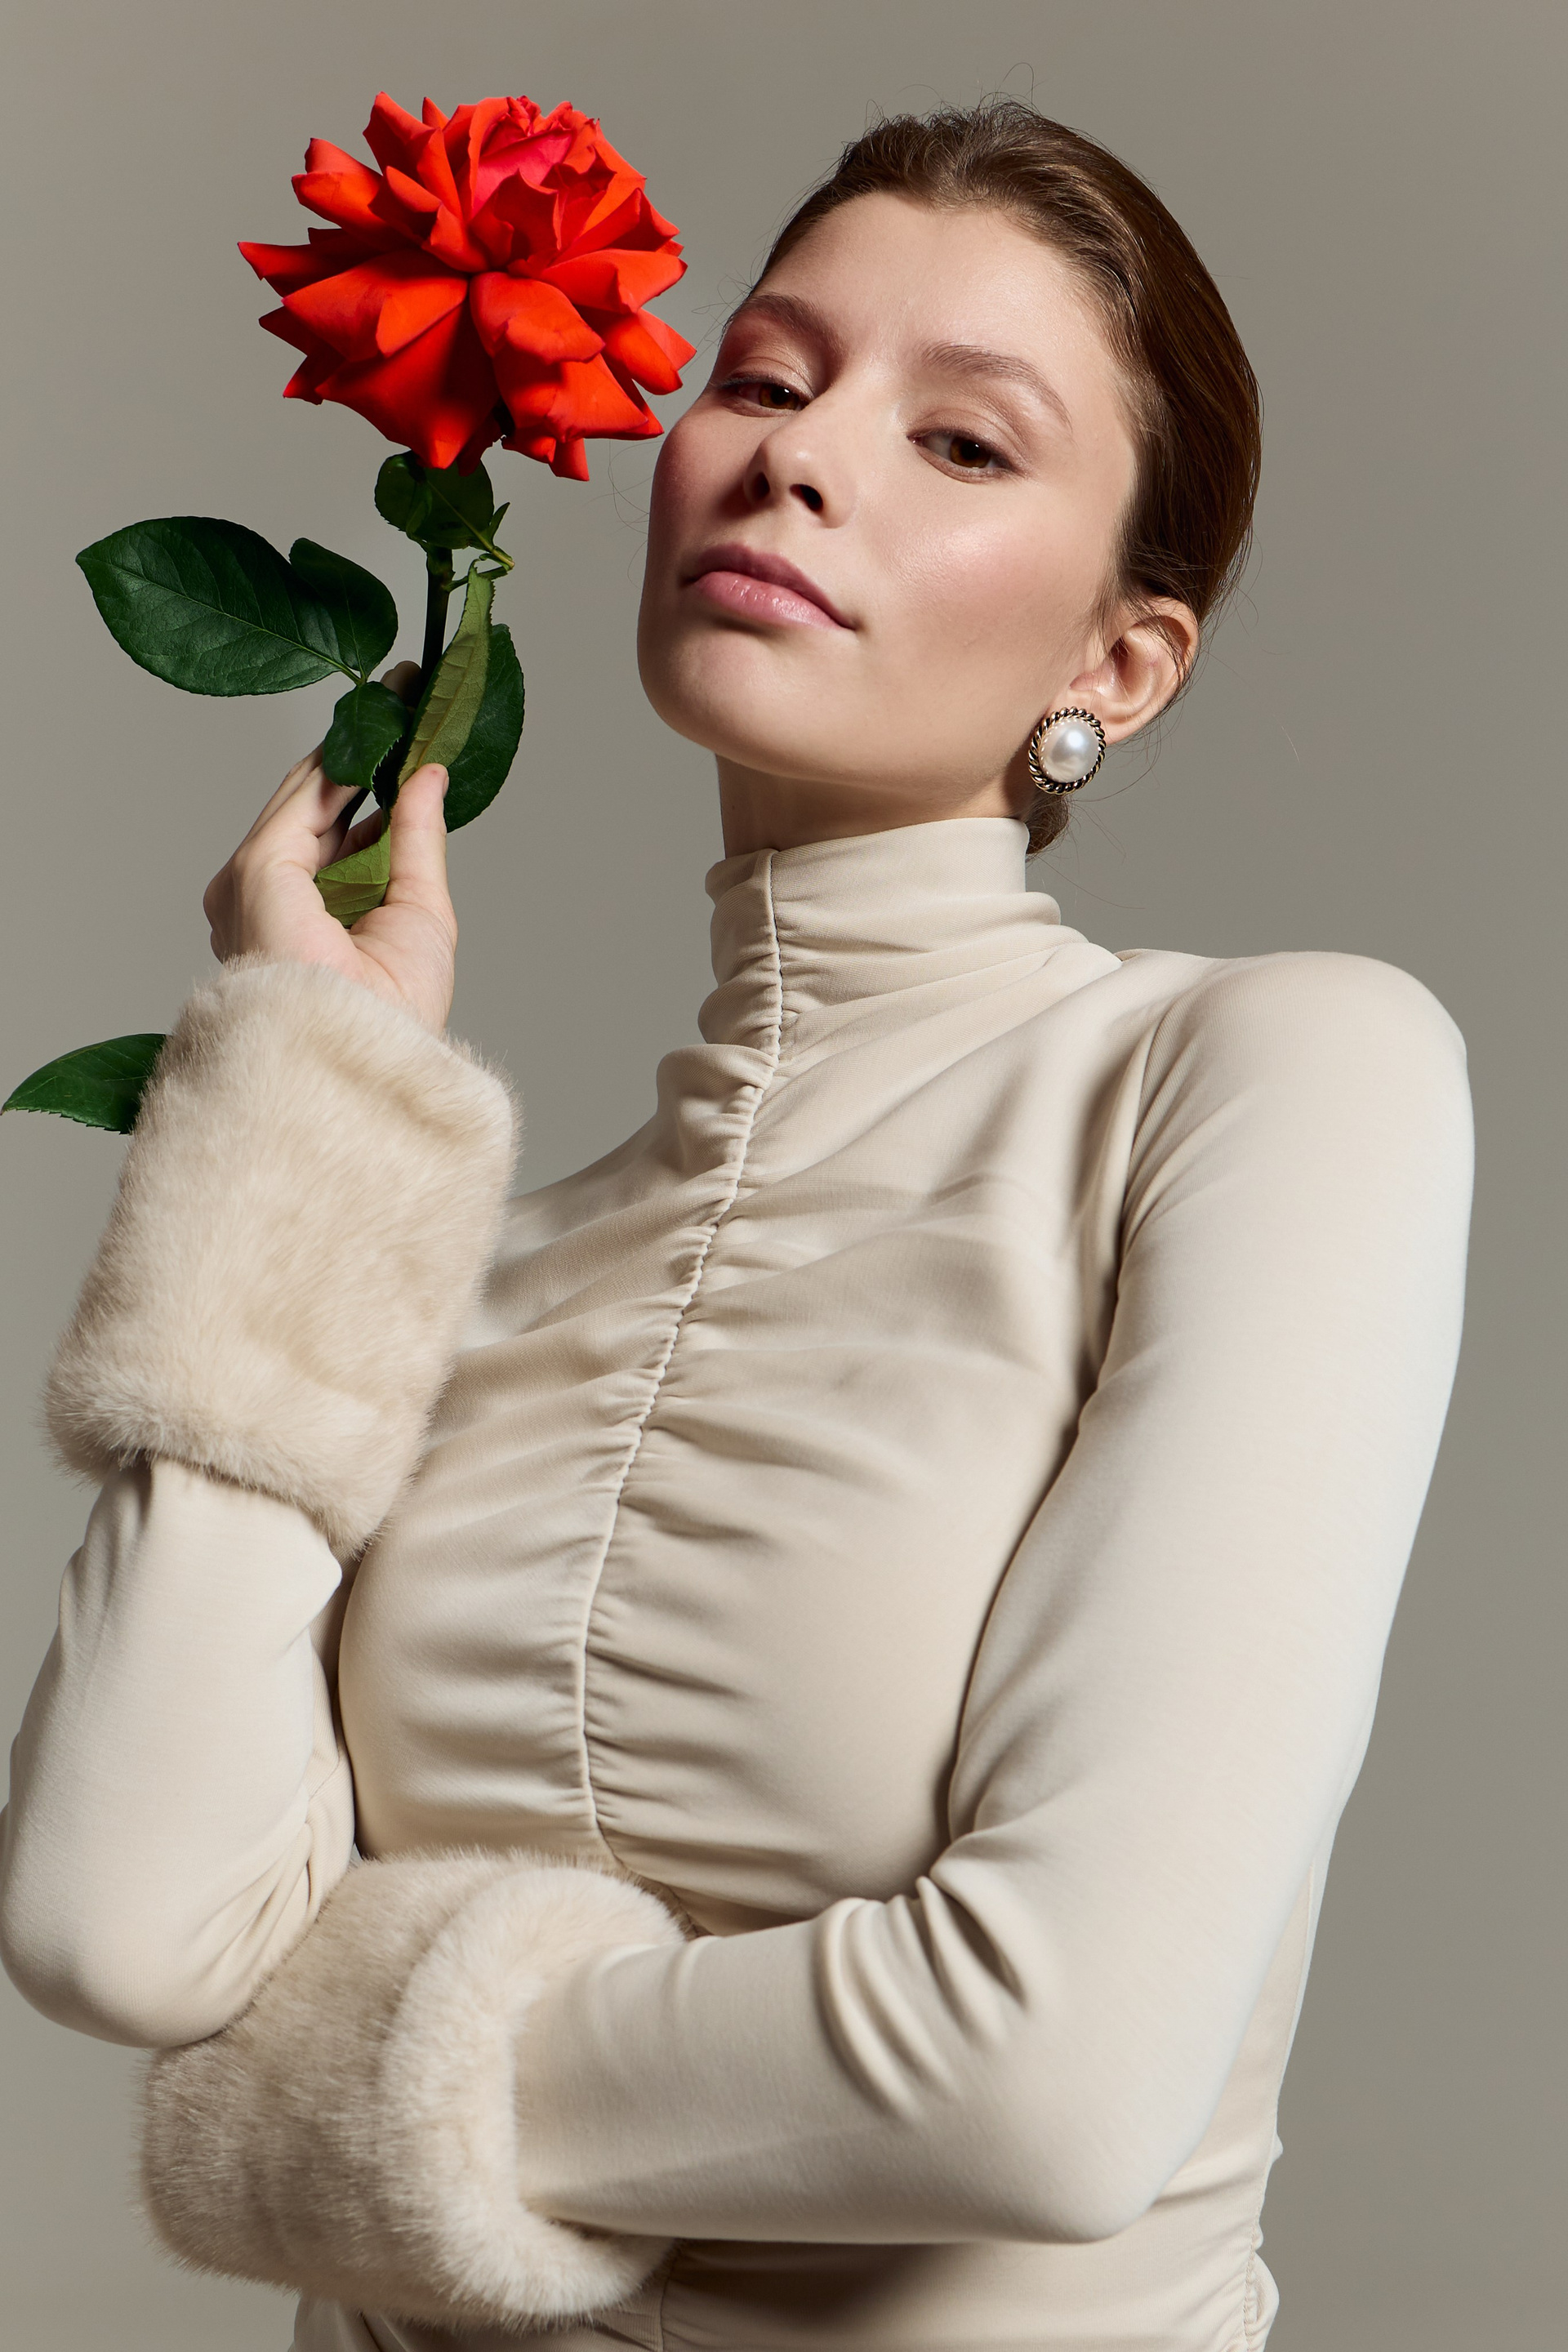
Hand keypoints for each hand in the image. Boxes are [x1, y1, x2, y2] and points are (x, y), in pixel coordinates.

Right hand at [203, 664, 456, 1034]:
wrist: (368, 1061)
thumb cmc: (392, 1018)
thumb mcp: (420, 912)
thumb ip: (416, 840)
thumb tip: (427, 776)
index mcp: (300, 916)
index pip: (331, 831)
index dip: (370, 776)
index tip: (405, 729)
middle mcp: (263, 899)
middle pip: (314, 805)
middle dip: (361, 747)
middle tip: (403, 692)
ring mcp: (251, 885)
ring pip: (304, 795)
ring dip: (352, 744)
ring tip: (397, 695)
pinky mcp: (256, 871)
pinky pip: (302, 801)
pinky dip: (340, 761)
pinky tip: (375, 724)